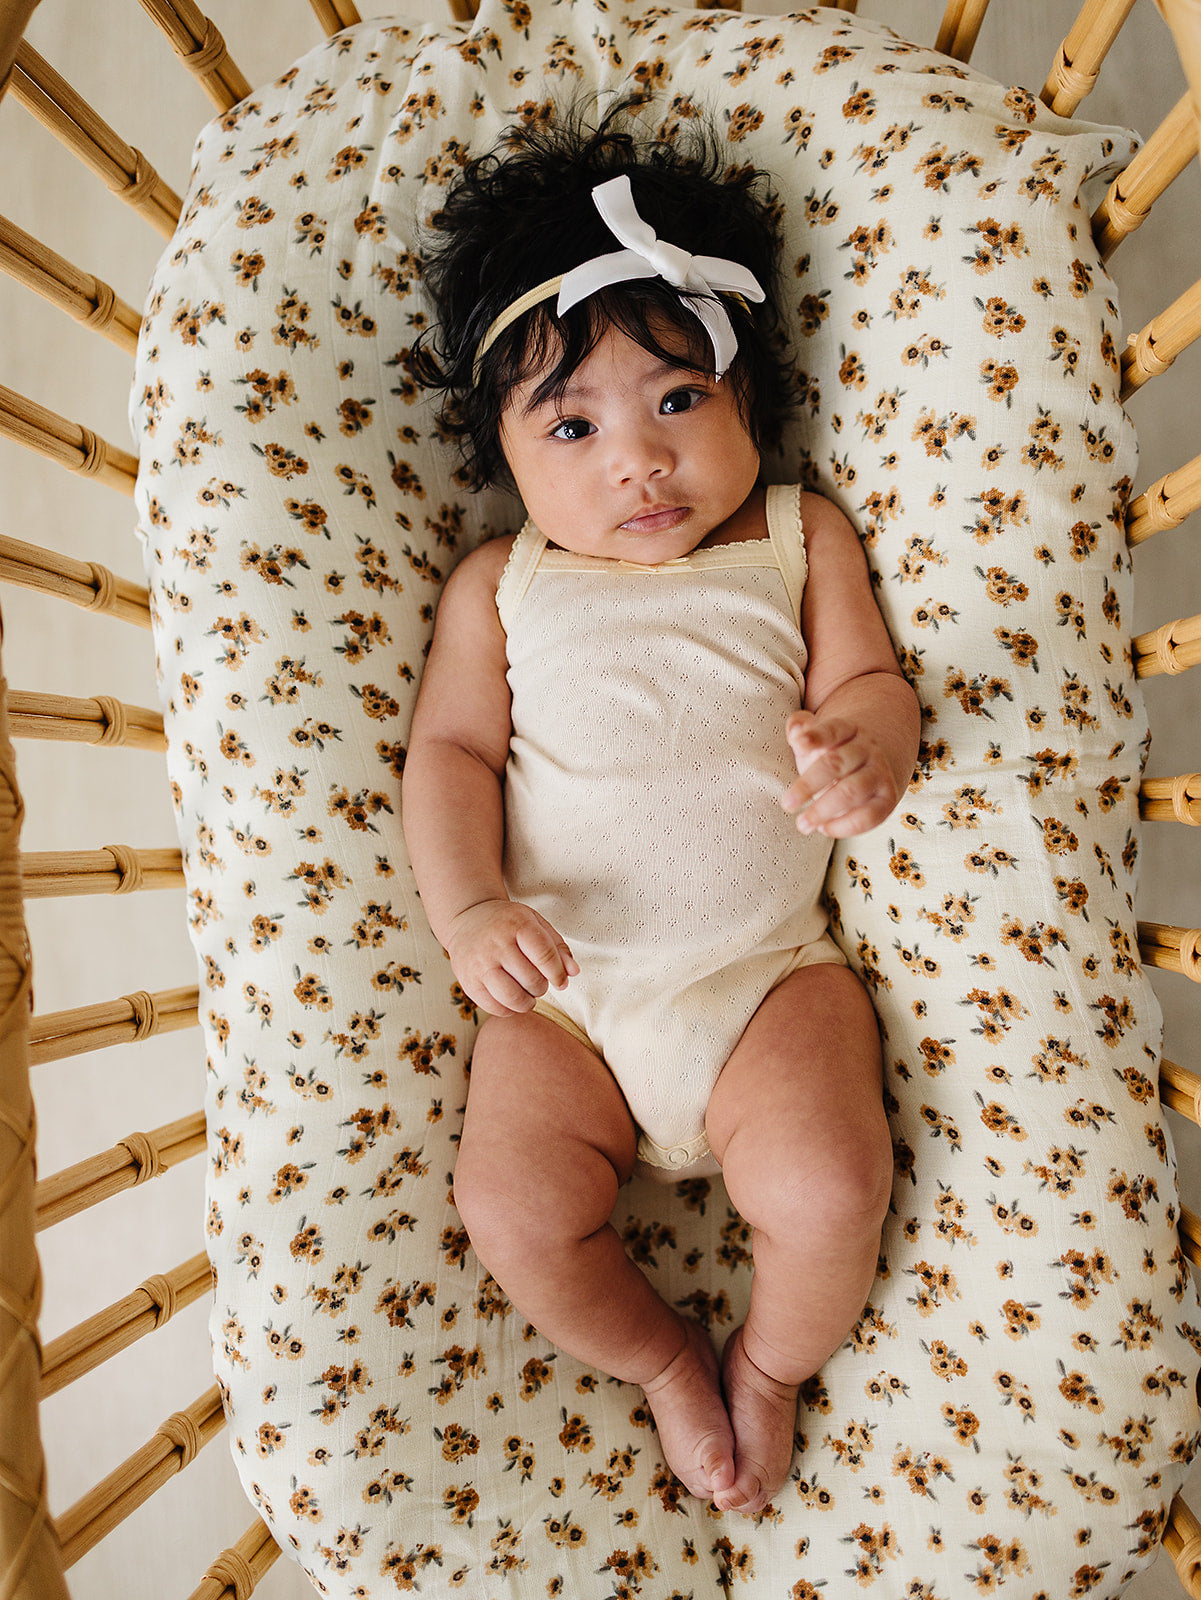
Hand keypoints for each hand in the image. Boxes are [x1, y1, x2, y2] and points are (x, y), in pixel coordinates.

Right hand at [444, 899, 578, 1016]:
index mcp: (517, 924)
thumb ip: (557, 947)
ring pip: (513, 998)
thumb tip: (573, 973)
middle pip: (531, 980)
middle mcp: (496, 944)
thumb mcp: (535, 923)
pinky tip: (511, 998)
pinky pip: (495, 1008)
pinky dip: (509, 1009)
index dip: (558, 975)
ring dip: (527, 1002)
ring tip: (527, 994)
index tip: (560, 981)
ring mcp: (480, 964)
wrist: (468, 918)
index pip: (545, 957)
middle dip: (542, 987)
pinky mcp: (468, 982)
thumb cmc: (508, 923)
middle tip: (538, 983)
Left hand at [780, 709, 902, 838]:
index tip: (798, 743)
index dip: (816, 736)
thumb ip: (801, 728)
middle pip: (837, 763)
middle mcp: (867, 749)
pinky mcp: (886, 799)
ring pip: (852, 791)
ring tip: (802, 824)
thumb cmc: (833, 752)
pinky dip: (845, 826)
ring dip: (824, 810)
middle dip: (809, 784)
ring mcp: (879, 774)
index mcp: (847, 730)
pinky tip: (824, 828)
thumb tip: (795, 730)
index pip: (832, 729)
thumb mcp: (817, 737)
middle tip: (787, 804)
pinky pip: (869, 816)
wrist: (876, 762)